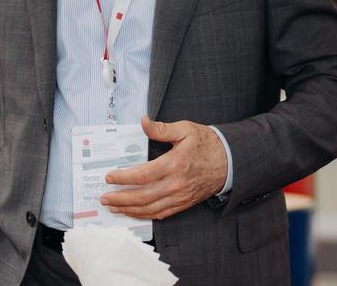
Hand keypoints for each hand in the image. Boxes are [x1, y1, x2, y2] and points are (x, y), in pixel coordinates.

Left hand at [100, 116, 226, 220]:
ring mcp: (180, 196)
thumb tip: (143, 122)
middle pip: (143, 196)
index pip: (142, 175)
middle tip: (105, 197)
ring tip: (114, 207)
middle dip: (121, 199)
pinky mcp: (183, 203)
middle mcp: (176, 184)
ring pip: (150, 208)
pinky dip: (145, 215)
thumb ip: (162, 128)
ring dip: (129, 210)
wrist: (230, 162)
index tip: (110, 177)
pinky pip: (161, 213)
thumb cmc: (207, 144)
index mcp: (175, 164)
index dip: (123, 178)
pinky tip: (134, 212)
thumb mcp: (186, 129)